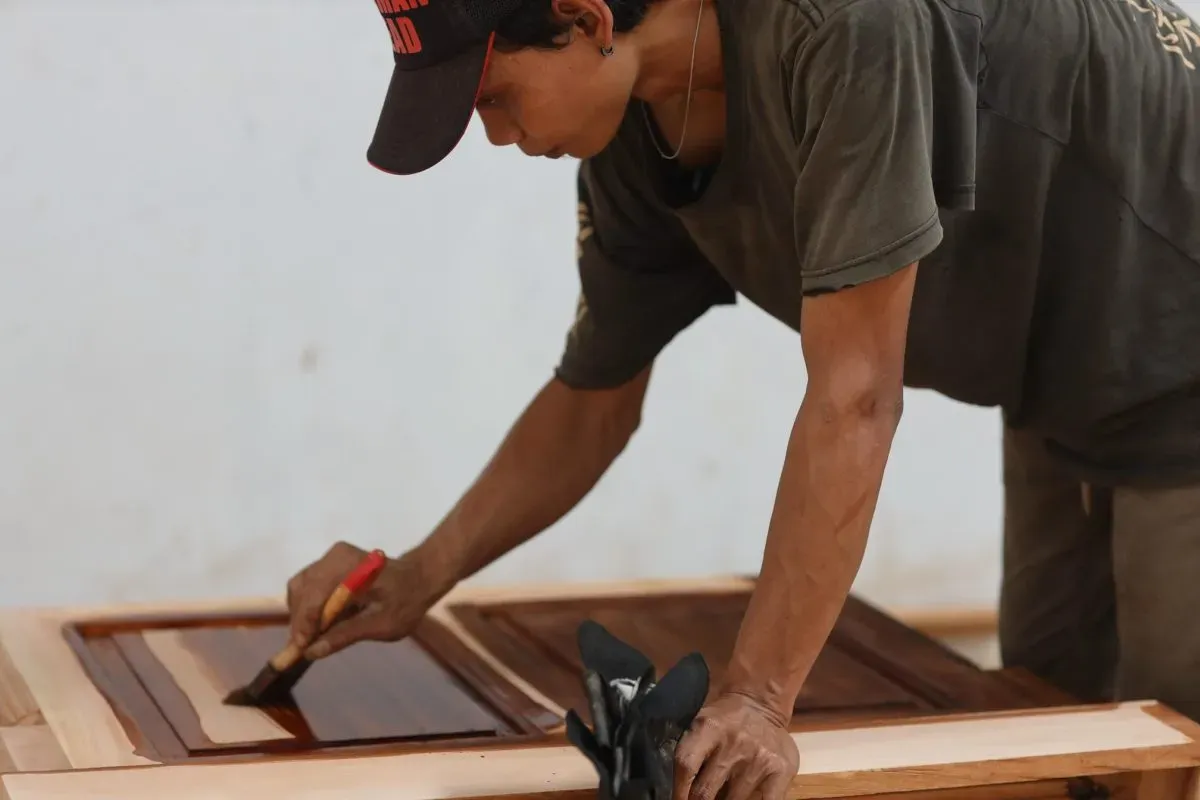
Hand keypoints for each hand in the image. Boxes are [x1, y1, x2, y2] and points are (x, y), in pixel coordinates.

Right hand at [285, 541, 445, 659]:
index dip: (304, 624)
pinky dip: (306, 605)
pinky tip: (316, 623)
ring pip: (300, 586)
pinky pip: (307, 584)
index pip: (314, 596)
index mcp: (352, 568)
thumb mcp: (382, 625)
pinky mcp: (330, 561)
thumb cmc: (406, 602)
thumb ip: (346, 635)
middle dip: (300, 621)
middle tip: (304, 648)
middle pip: (302, 590)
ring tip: (310, 638)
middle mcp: (337, 556)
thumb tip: (311, 652)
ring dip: (301, 613)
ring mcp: (332, 556)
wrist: (418, 578)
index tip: (300, 649)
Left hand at [673, 692, 798, 799]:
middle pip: (706, 791)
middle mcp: (733, 743)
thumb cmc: (723, 719)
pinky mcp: (780, 770)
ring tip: (722, 794)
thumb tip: (680, 790)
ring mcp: (759, 758)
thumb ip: (690, 752)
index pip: (686, 765)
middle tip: (698, 799)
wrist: (761, 703)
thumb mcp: (701, 723)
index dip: (679, 791)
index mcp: (708, 727)